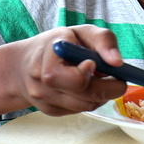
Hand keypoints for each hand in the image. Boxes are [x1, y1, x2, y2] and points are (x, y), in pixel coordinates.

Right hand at [9, 25, 127, 115]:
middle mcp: (41, 80)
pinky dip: (89, 101)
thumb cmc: (59, 44)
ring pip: (85, 106)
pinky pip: (78, 110)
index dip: (84, 73)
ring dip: (100, 96)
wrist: (24, 64)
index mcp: (48, 55)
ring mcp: (43, 99)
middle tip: (119, 79)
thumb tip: (118, 62)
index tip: (93, 64)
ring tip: (100, 80)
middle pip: (83, 95)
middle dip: (108, 89)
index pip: (66, 75)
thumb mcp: (82, 32)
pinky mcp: (49, 111)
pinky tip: (86, 88)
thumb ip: (103, 40)